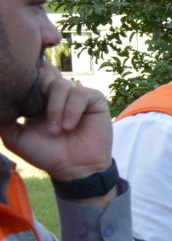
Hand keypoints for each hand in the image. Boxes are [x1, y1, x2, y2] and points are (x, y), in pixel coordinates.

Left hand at [0, 62, 113, 181]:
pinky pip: (80, 94)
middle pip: (46, 71)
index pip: (32, 75)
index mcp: (38, 98)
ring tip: (56, 131)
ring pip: (61, 84)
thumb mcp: (15, 138)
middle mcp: (56, 94)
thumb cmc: (46, 154)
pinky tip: (68, 127)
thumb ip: (4, 121)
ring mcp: (76, 96)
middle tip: (36, 110)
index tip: (24, 102)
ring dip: (54, 109)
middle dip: (39, 88)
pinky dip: (71, 110)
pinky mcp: (94, 100)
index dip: (27, 79)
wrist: (73, 169)